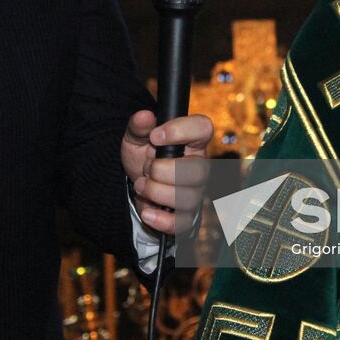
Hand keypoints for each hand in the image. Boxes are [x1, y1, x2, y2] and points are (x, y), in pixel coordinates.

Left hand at [121, 110, 212, 234]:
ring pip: (186, 197)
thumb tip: (144, 116)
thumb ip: (139, 127)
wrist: (138, 185)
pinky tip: (147, 211)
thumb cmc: (144, 157)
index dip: (181, 130)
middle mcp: (199, 166)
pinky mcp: (186, 216)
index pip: (203, 128)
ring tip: (141, 185)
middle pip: (195, 170)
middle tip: (146, 168)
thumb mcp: (136, 138)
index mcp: (192, 141)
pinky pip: (182, 223)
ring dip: (156, 192)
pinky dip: (161, 219)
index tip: (155, 136)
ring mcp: (195, 192)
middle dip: (161, 170)